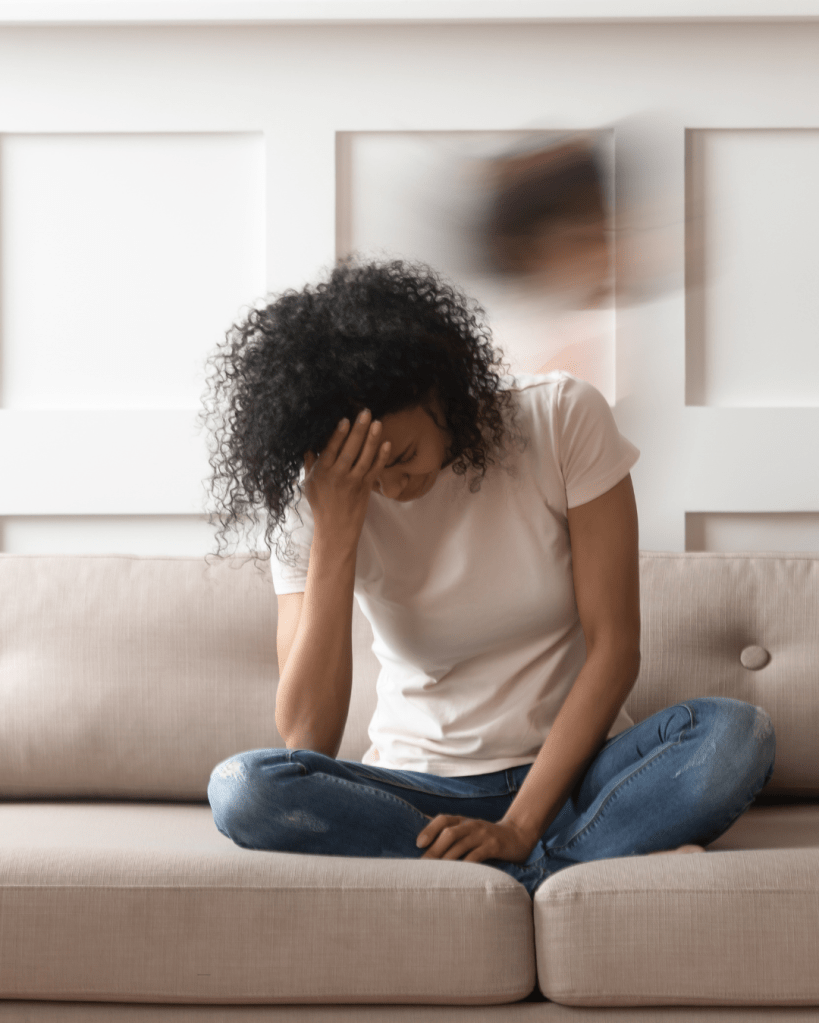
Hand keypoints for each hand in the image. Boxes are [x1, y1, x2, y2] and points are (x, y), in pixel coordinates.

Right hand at [303, 410, 390, 546]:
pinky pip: (375, 471)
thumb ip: (310, 463)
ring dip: (371, 440)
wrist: (335, 530)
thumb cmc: (321, 505)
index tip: (345, 419)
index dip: (338, 434)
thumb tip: (308, 444)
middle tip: (365, 412)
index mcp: (321, 473)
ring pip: (364, 458)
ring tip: (377, 422)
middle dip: (358, 430)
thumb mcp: (308, 484)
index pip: (330, 450)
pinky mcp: (365, 489)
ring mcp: (353, 483)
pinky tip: (387, 444)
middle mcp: (337, 476)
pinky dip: (381, 458)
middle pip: (349, 450)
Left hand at [416, 815, 535, 864]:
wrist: (518, 836)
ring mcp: (483, 835)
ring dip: (446, 860)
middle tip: (422, 866)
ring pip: (461, 845)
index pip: (443, 820)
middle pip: (449, 833)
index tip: (418, 844)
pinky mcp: (494, 846)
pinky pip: (476, 856)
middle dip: (434, 850)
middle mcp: (472, 825)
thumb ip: (452, 833)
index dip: (429, 830)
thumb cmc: (487, 837)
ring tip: (435, 874)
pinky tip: (458, 876)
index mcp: (463, 821)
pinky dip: (465, 866)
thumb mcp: (470, 831)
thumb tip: (425, 836)